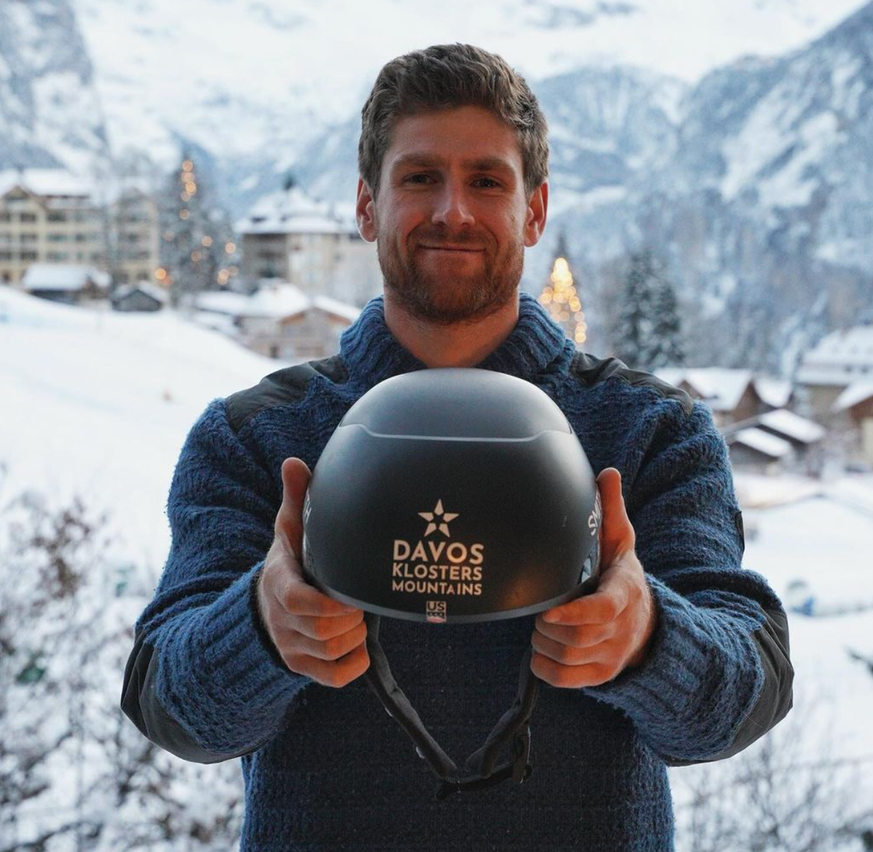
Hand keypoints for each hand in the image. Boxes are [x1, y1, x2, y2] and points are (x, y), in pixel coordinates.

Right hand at [257, 457, 369, 687]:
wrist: (264, 605)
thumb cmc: (289, 561)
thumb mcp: (289, 529)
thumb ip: (295, 497)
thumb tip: (294, 462)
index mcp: (280, 582)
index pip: (297, 600)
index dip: (327, 604)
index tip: (349, 595)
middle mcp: (282, 619)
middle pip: (322, 631)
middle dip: (351, 620)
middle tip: (363, 604)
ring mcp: (290, 646)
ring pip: (330, 654)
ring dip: (354, 640)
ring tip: (361, 620)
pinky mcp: (300, 666)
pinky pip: (333, 678)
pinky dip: (351, 667)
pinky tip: (359, 648)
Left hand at [530, 467, 656, 687]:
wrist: (648, 623)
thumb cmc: (621, 575)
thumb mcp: (621, 541)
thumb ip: (611, 509)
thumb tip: (607, 472)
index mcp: (624, 592)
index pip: (604, 609)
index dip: (574, 614)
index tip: (549, 612)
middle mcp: (620, 627)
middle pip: (578, 638)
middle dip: (548, 628)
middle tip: (538, 613)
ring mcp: (612, 654)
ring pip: (569, 660)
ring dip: (544, 646)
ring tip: (540, 629)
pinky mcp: (602, 674)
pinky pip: (567, 681)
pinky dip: (546, 670)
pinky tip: (540, 653)